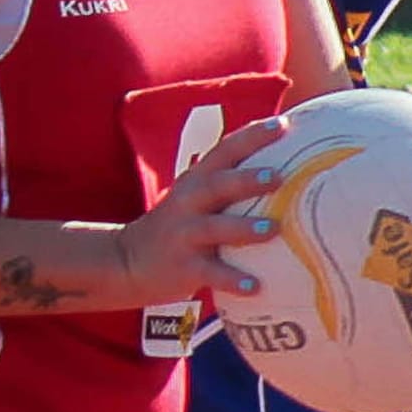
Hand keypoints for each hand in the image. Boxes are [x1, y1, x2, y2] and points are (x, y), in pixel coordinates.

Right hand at [118, 118, 283, 304]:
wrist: (126, 261)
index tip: (281, 124)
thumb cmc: (178, 226)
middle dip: (247, 179)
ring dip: (244, 228)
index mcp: (196, 180)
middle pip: (218, 184)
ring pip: (215, 228)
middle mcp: (188, 202)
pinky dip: (233, 280)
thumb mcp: (194, 196)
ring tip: (273, 229)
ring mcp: (184, 234)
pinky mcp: (184, 267)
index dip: (251, 136)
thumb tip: (285, 168)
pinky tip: (256, 287)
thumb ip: (228, 183)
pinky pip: (211, 274)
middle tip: (278, 176)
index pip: (224, 151)